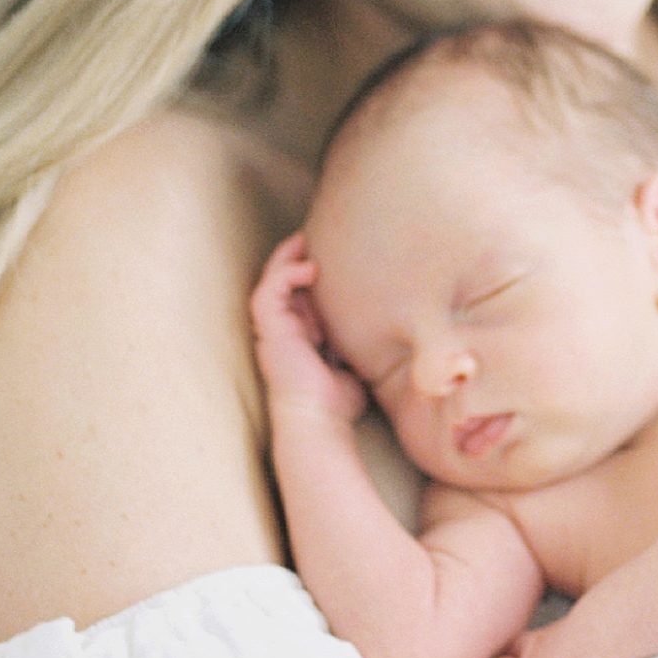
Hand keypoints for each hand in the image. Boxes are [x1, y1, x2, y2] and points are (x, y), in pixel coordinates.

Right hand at [249, 233, 365, 423]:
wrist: (320, 421)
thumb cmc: (338, 400)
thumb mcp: (355, 361)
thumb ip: (360, 343)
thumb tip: (390, 328)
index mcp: (300, 335)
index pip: (300, 295)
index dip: (310, 272)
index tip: (333, 255)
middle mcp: (283, 330)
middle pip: (282, 283)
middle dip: (295, 257)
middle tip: (312, 236)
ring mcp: (273, 331)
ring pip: (270, 283)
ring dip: (285, 259)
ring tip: (304, 240)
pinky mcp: (269, 332)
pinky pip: (268, 294)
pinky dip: (284, 276)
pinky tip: (307, 268)